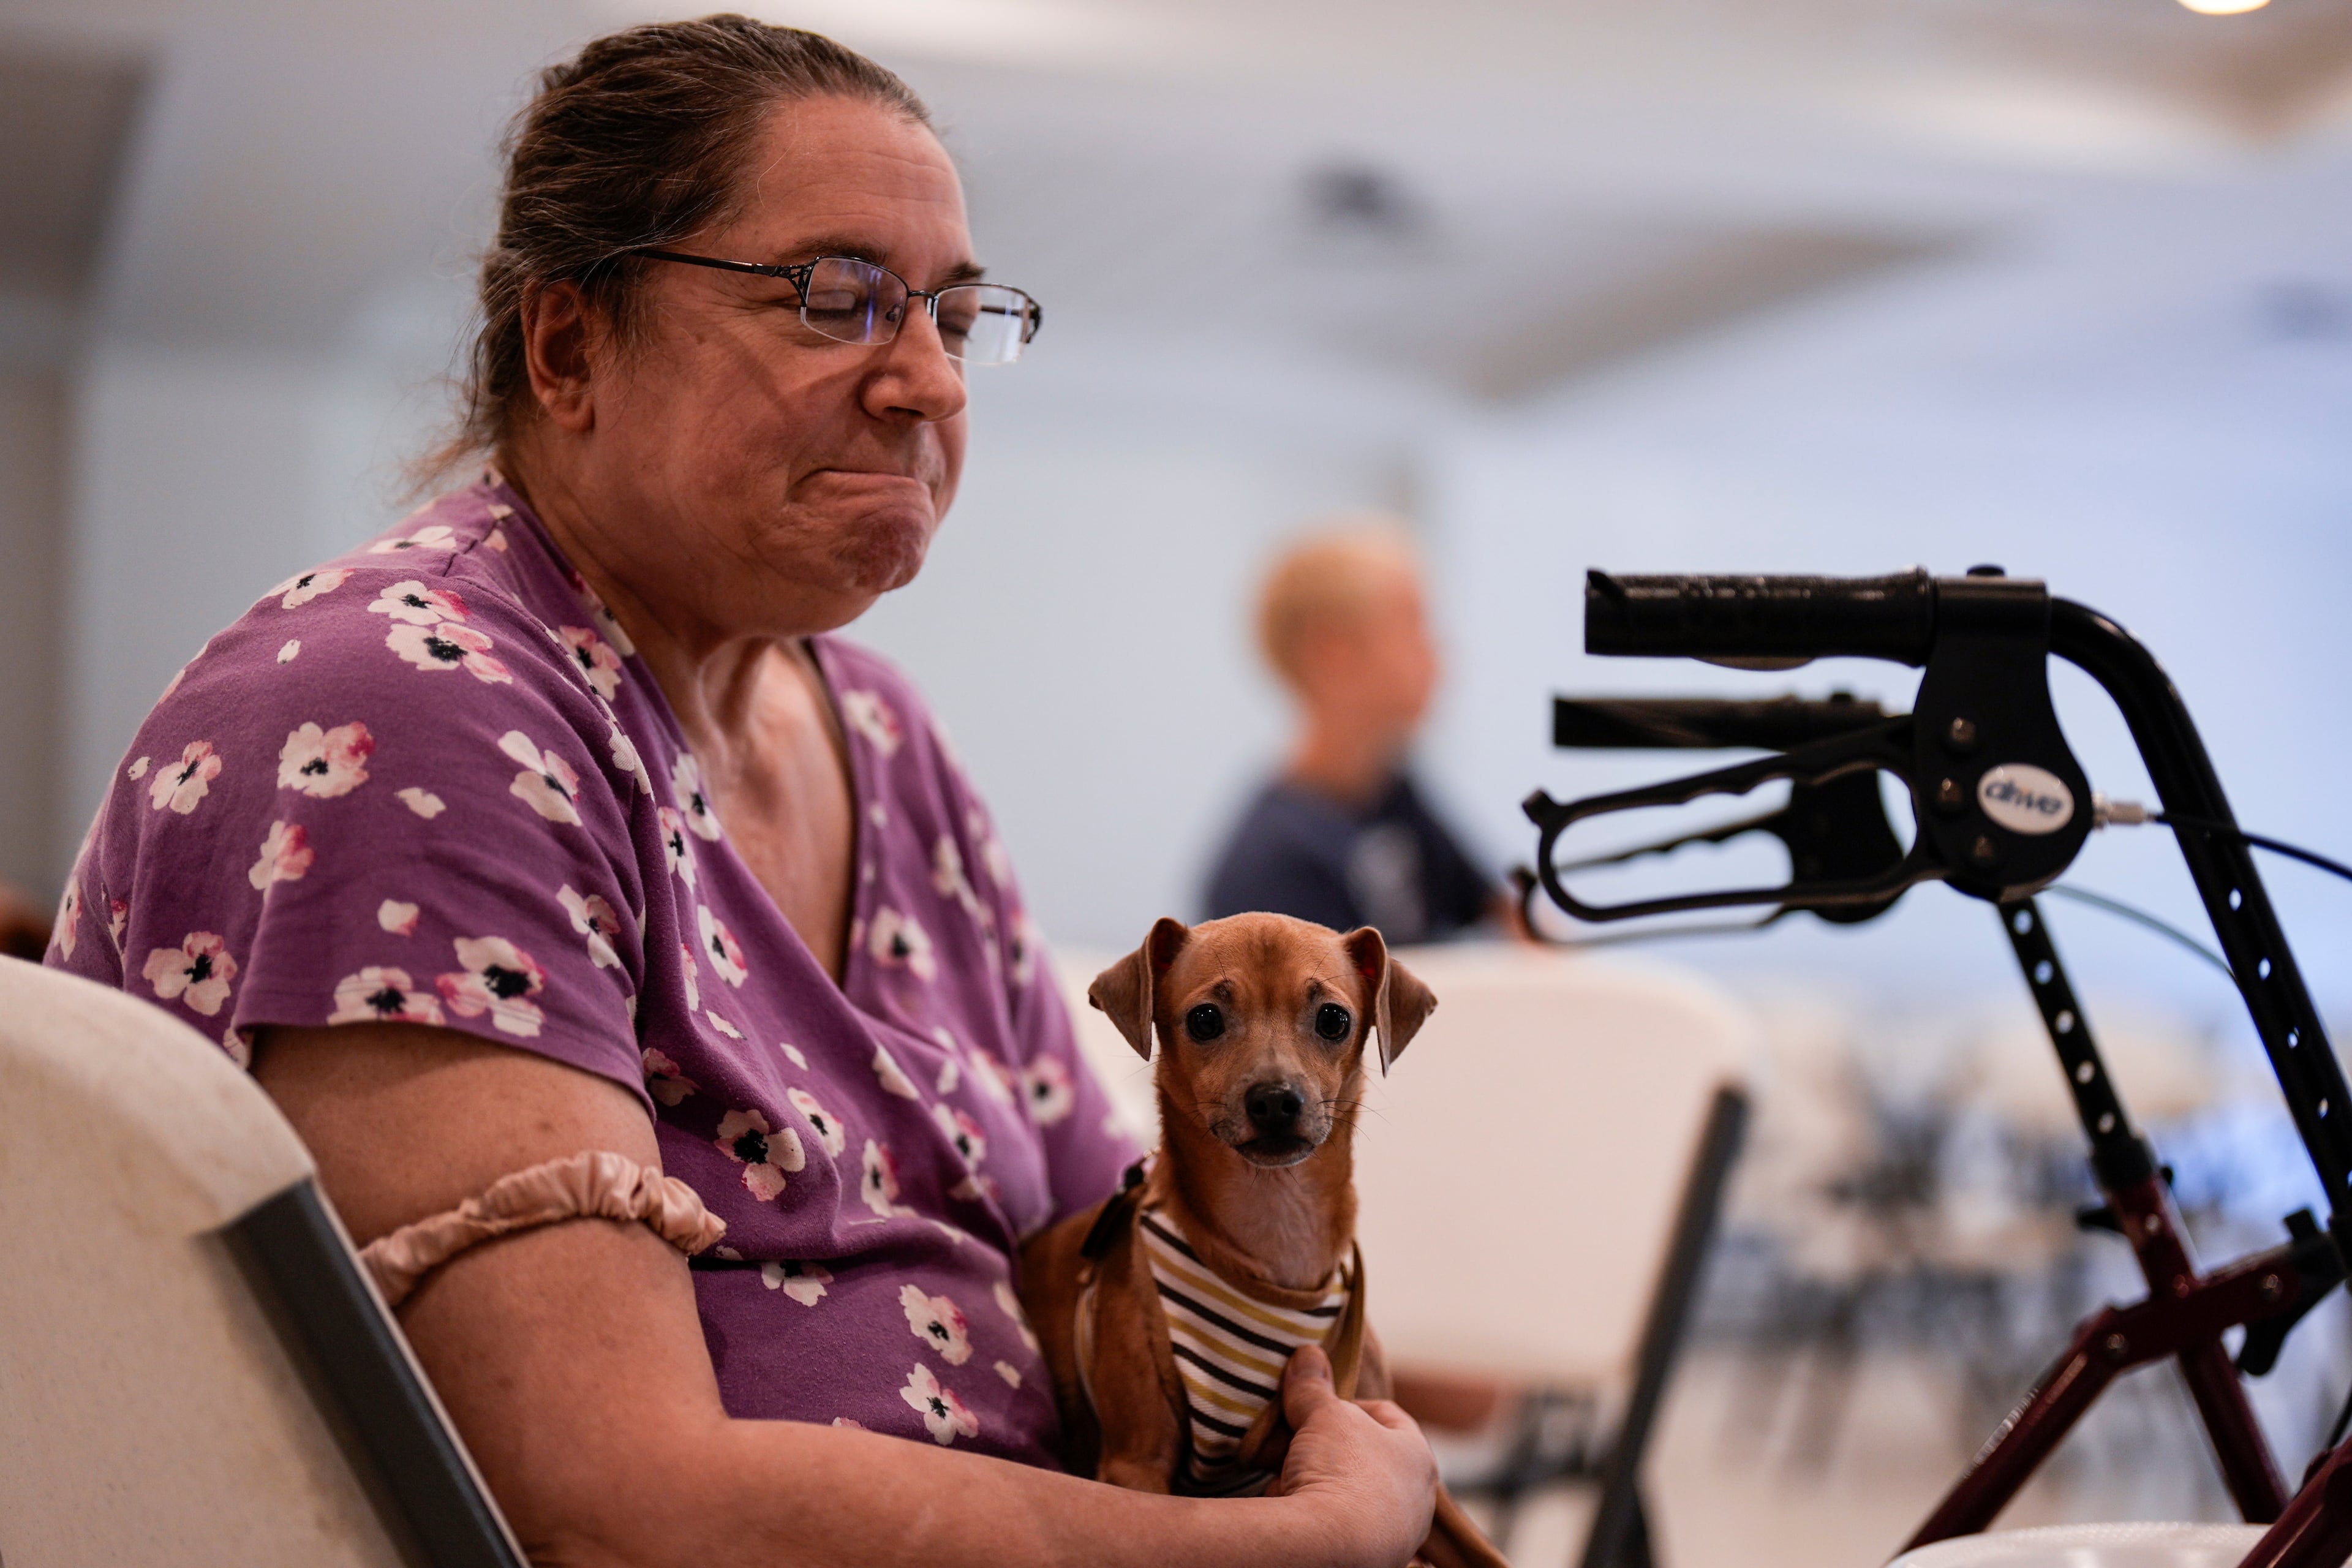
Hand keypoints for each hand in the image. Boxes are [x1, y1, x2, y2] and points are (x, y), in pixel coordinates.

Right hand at [1267, 1345, 1437, 1566]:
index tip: (1318, 1406)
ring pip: (1346, 1495)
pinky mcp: (1370, 1561)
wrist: (1329, 1547)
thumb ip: (1313, 1385)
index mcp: (1419, 1458)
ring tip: (1284, 1474)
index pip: (1387, 1416)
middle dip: (1322, 1447)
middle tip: (1292, 1439)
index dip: (1348, 1403)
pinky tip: (1289, 1507)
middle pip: (1362, 1458)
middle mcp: (1416, 1501)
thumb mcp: (1322, 1413)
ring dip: (1313, 1481)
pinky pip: (1336, 1527)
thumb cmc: (1342, 1470)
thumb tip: (1307, 1354)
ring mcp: (1395, 1537)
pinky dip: (1311, 1515)